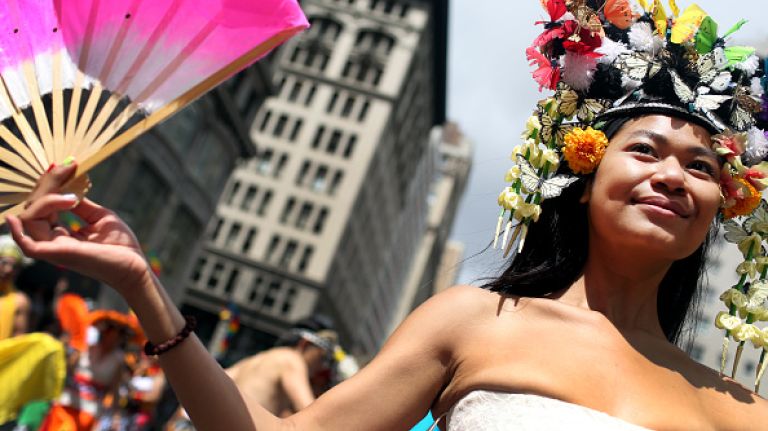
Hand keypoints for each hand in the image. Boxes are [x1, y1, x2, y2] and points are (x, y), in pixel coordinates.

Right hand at [6, 163, 151, 294]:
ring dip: (45, 200)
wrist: (135, 265)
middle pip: (32, 210)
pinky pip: (28, 244)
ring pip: (29, 220)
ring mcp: (54, 249)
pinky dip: (20, 229)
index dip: (49, 186)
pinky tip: (29, 212)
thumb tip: (66, 188)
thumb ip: (79, 205)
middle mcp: (52, 242)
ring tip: (69, 197)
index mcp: (60, 235)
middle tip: (65, 170)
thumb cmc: (121, 245)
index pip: (41, 208)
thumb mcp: (99, 217)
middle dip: (46, 186)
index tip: (66, 167)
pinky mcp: (59, 255)